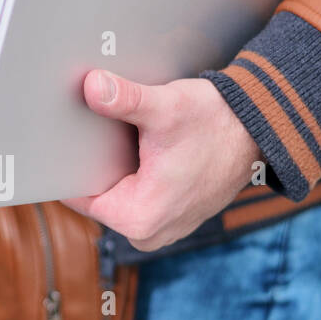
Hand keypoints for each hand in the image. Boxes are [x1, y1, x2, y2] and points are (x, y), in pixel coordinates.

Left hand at [63, 70, 262, 251]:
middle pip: (98, 198)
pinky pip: (137, 199)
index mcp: (138, 219)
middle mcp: (148, 234)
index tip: (61, 143)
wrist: (259, 130)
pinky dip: (135, 177)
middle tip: (96, 133)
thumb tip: (92, 85)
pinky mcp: (171, 219)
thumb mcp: (166, 107)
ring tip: (124, 140)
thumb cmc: (215, 122)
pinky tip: (140, 151)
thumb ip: (125, 99)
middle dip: (96, 167)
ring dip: (117, 171)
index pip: (79, 197)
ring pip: (117, 198)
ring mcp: (161, 230)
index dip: (70, 166)